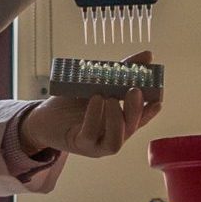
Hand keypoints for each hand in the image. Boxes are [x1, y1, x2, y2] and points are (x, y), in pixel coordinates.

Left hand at [22, 51, 165, 158]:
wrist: (42, 116)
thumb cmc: (71, 101)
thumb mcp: (95, 82)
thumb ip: (120, 71)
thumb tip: (148, 55)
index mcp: (117, 122)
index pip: (140, 119)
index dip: (150, 110)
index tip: (158, 97)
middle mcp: (111, 136)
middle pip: (130, 129)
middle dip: (135, 111)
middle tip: (135, 91)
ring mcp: (96, 145)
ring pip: (115, 141)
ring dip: (117, 119)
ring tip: (111, 98)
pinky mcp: (80, 146)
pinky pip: (90, 135)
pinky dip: (95, 118)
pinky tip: (96, 101)